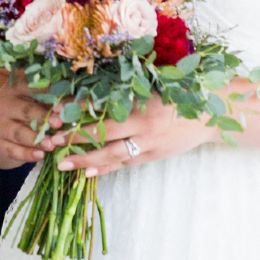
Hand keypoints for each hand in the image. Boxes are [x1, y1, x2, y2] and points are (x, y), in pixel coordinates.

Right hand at [0, 75, 65, 168]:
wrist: (6, 118)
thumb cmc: (32, 104)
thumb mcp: (41, 96)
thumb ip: (57, 98)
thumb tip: (84, 101)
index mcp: (17, 86)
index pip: (33, 88)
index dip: (49, 96)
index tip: (63, 105)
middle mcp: (5, 103)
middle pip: (25, 111)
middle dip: (43, 119)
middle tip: (58, 124)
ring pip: (17, 132)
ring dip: (35, 140)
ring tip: (51, 145)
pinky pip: (11, 150)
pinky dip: (26, 154)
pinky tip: (40, 156)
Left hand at [63, 95, 217, 177]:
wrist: (209, 114)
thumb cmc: (177, 94)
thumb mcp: (152, 85)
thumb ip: (125, 89)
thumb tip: (90, 90)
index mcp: (140, 99)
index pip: (101, 105)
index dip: (76, 110)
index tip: (55, 114)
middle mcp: (142, 122)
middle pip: (101, 132)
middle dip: (74, 138)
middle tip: (50, 142)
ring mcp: (148, 141)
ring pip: (111, 153)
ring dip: (85, 159)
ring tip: (62, 164)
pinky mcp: (153, 155)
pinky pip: (124, 163)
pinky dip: (105, 169)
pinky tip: (87, 173)